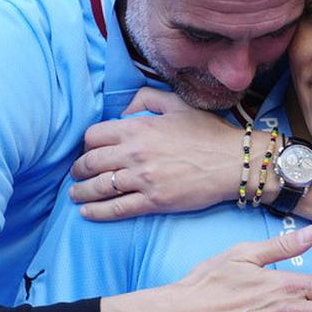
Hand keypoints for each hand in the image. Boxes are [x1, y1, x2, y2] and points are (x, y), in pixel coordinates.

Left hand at [70, 88, 240, 219]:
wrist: (235, 162)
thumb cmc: (209, 132)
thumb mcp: (177, 104)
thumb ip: (146, 98)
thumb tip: (124, 110)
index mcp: (138, 128)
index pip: (93, 136)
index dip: (86, 145)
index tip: (88, 152)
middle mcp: (135, 153)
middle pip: (89, 163)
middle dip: (78, 170)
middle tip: (78, 175)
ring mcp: (143, 179)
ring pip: (98, 187)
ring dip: (81, 193)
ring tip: (77, 195)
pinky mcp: (154, 201)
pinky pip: (116, 208)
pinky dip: (96, 212)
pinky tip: (86, 213)